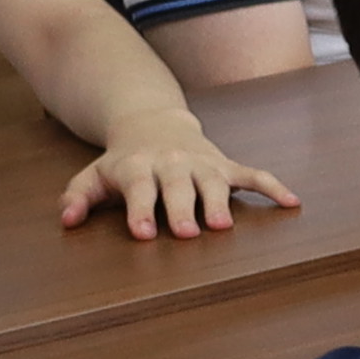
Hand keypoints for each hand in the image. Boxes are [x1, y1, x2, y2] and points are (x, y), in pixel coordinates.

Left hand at [58, 121, 298, 241]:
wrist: (153, 124)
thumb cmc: (122, 162)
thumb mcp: (93, 175)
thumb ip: (77, 198)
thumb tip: (67, 221)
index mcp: (137, 166)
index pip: (139, 188)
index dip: (141, 210)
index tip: (145, 234)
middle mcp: (171, 162)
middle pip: (179, 185)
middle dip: (185, 208)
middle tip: (190, 233)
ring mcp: (202, 162)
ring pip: (214, 180)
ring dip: (221, 201)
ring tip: (223, 225)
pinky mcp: (225, 164)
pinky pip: (254, 174)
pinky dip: (273, 187)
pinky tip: (292, 203)